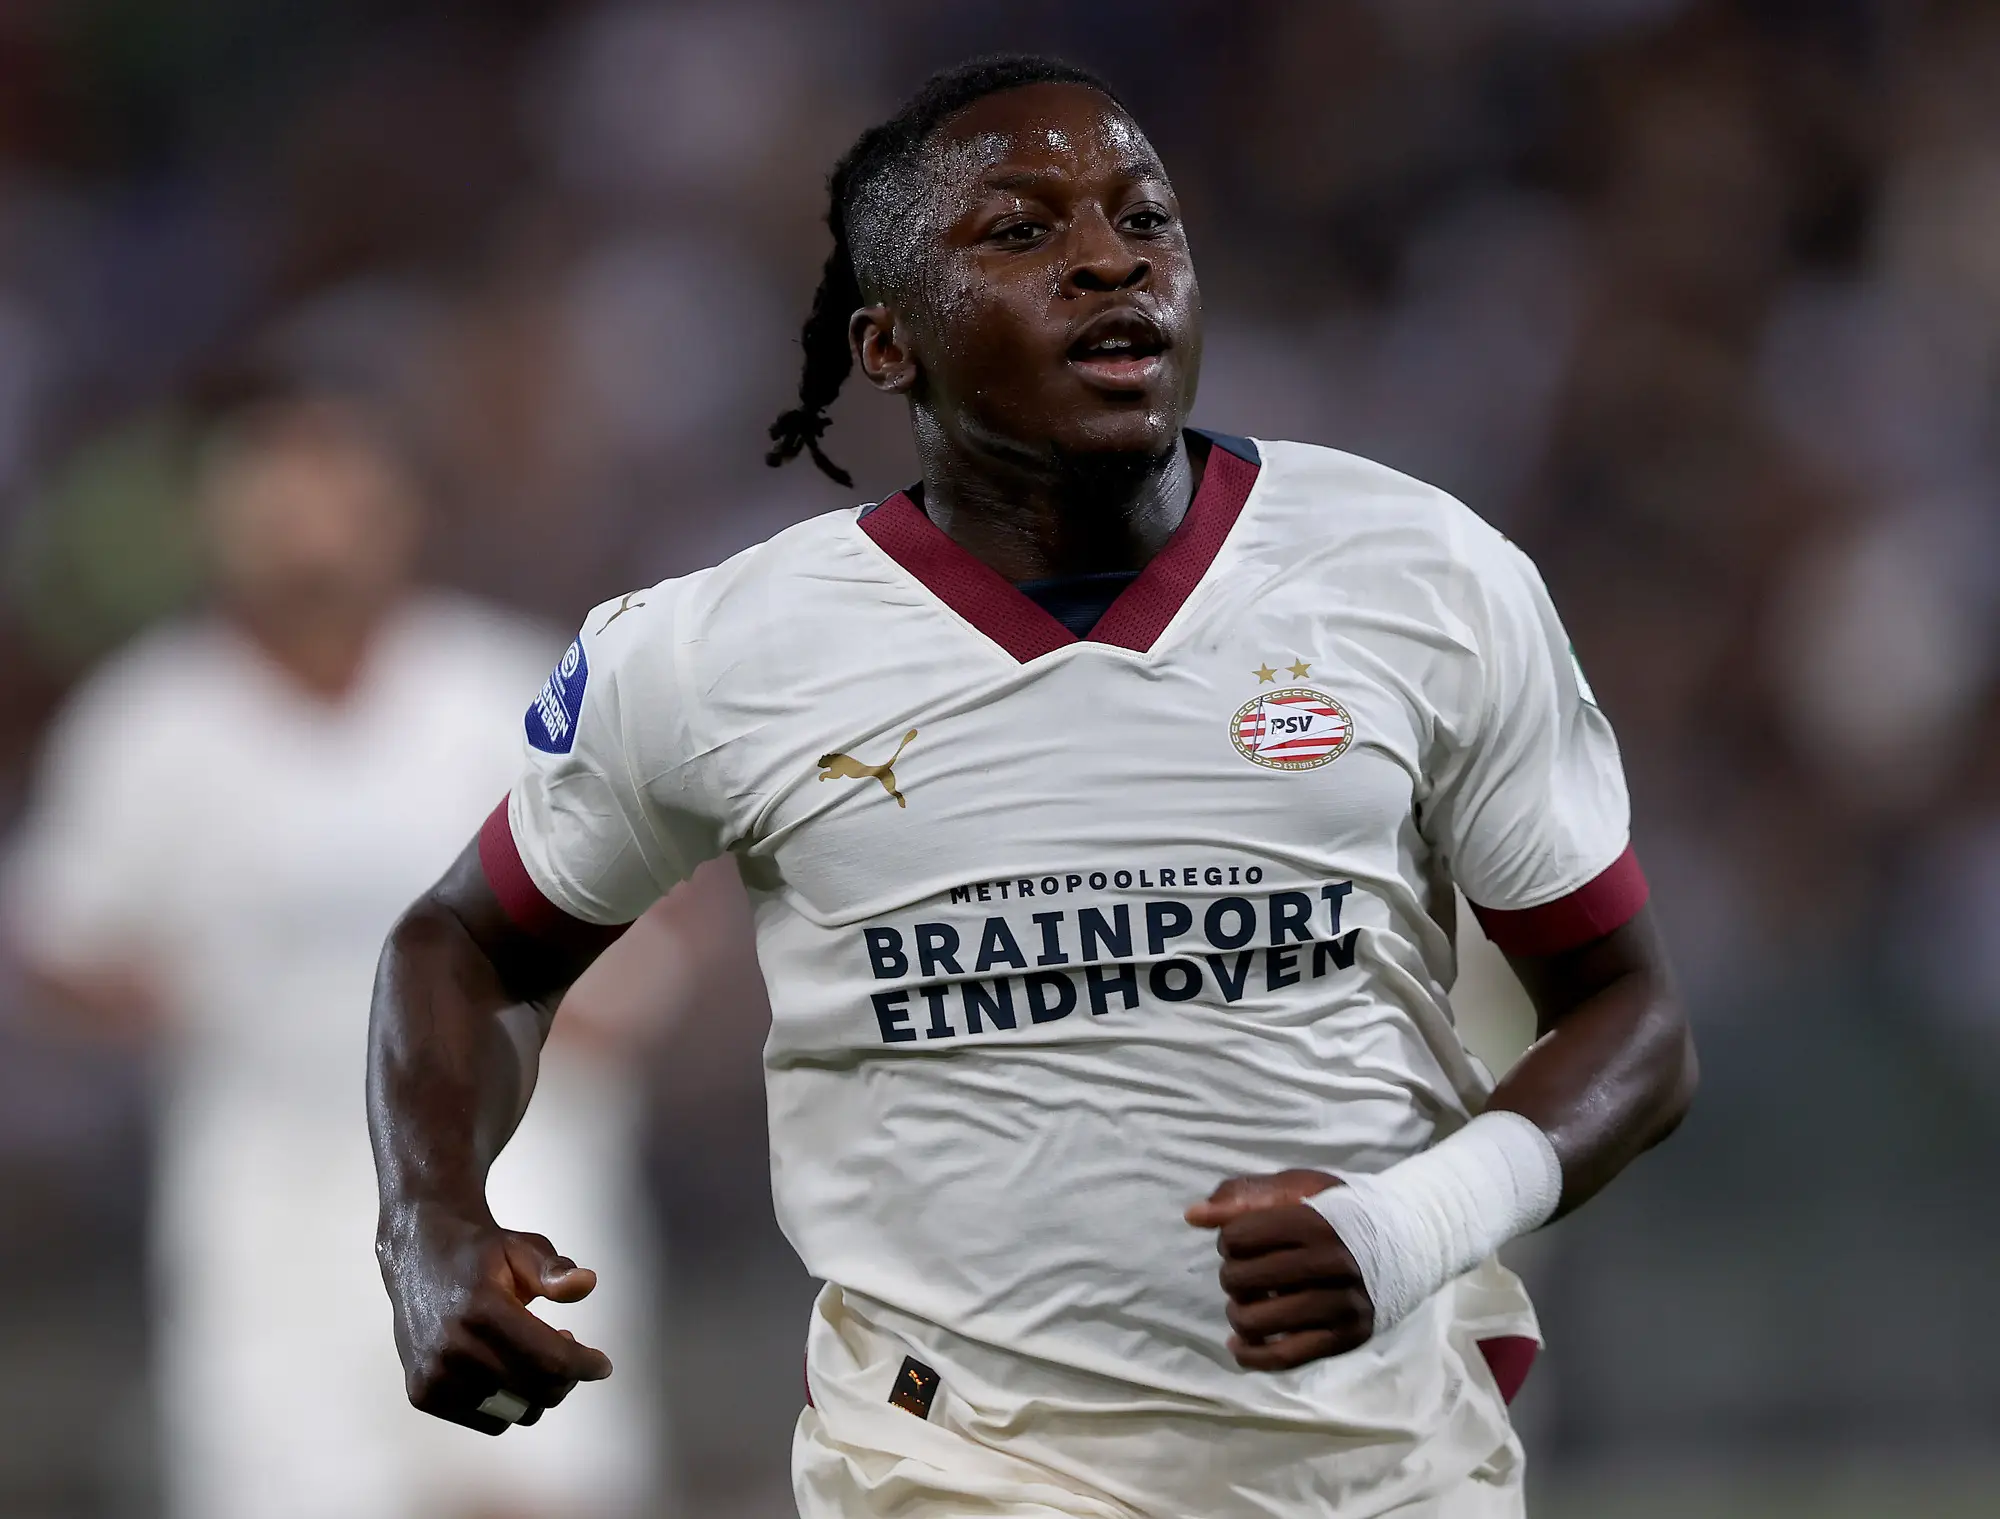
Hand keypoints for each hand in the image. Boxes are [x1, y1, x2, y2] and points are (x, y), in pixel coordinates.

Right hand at [377, 1205, 613, 1433]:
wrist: (418, 1255)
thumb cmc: (479, 1253)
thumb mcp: (522, 1249)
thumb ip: (553, 1271)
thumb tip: (586, 1284)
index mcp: (481, 1310)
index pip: (547, 1360)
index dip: (582, 1366)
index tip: (601, 1365)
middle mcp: (453, 1349)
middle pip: (534, 1391)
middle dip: (564, 1378)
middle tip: (568, 1351)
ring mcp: (434, 1377)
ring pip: (513, 1412)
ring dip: (536, 1392)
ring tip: (535, 1357)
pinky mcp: (422, 1393)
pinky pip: (485, 1420)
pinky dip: (507, 1401)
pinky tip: (508, 1371)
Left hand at [1185, 1169, 1374, 1370]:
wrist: (1406, 1239)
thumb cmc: (1339, 1210)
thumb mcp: (1297, 1187)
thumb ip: (1244, 1197)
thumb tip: (1193, 1216)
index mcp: (1315, 1222)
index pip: (1237, 1238)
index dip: (1229, 1238)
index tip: (1245, 1239)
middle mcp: (1331, 1264)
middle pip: (1241, 1279)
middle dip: (1232, 1275)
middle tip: (1248, 1272)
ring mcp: (1341, 1305)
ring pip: (1257, 1321)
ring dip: (1239, 1313)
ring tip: (1247, 1303)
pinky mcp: (1346, 1337)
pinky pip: (1285, 1357)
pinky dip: (1251, 1356)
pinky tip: (1239, 1346)